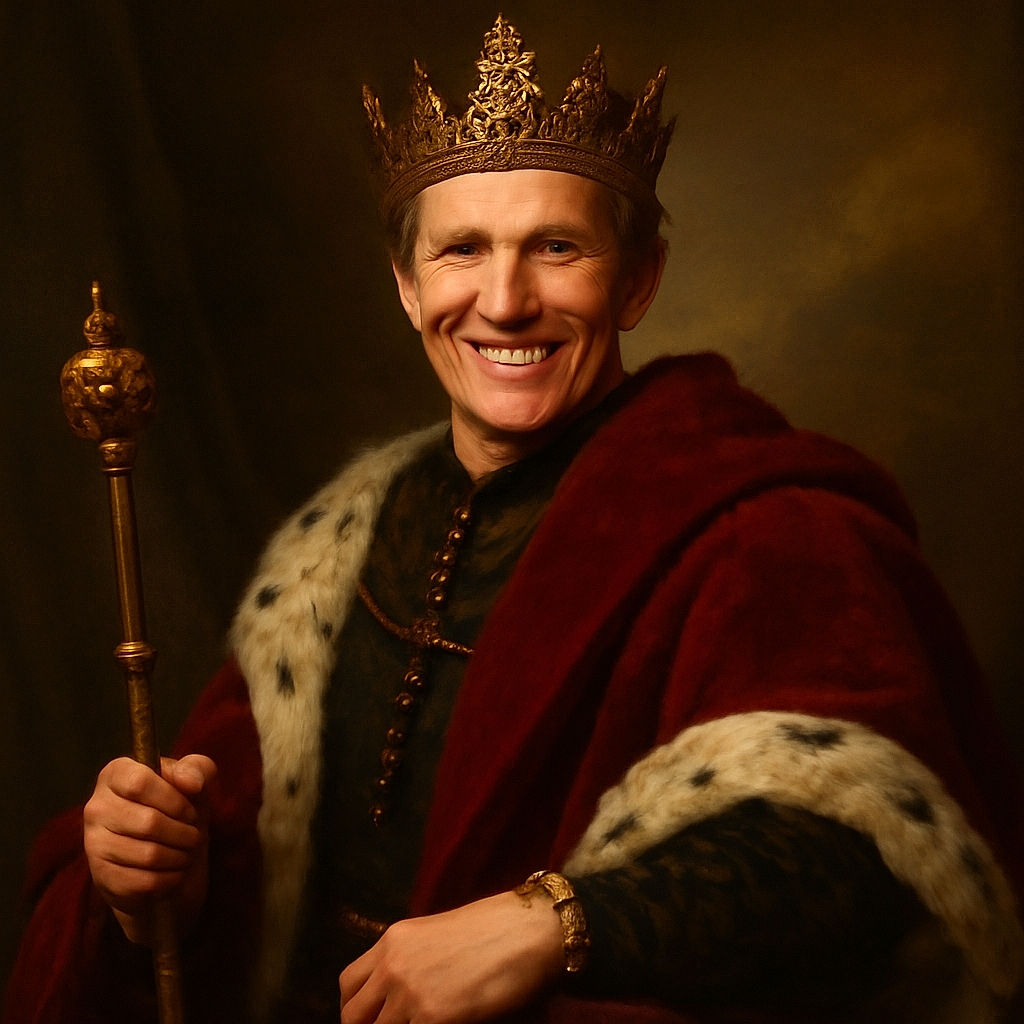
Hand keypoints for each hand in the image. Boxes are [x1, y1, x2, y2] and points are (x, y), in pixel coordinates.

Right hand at [83, 753, 216, 943]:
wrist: (161, 854)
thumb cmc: (177, 808)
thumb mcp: (194, 782)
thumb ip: (197, 769)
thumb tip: (191, 782)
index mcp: (115, 774)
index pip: (140, 782)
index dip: (174, 800)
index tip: (190, 811)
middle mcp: (96, 806)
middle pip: (149, 822)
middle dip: (184, 833)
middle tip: (194, 836)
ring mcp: (94, 843)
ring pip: (148, 855)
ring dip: (180, 856)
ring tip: (187, 852)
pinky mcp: (101, 876)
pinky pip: (144, 881)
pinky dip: (170, 878)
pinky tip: (175, 871)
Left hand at [339, 889, 563, 1023]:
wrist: (528, 929)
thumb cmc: (495, 928)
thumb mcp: (438, 935)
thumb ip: (412, 961)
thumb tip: (400, 995)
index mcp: (393, 940)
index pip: (348, 985)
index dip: (357, 1010)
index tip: (373, 1020)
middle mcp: (392, 965)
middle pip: (352, 1017)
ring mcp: (409, 994)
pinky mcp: (433, 1018)